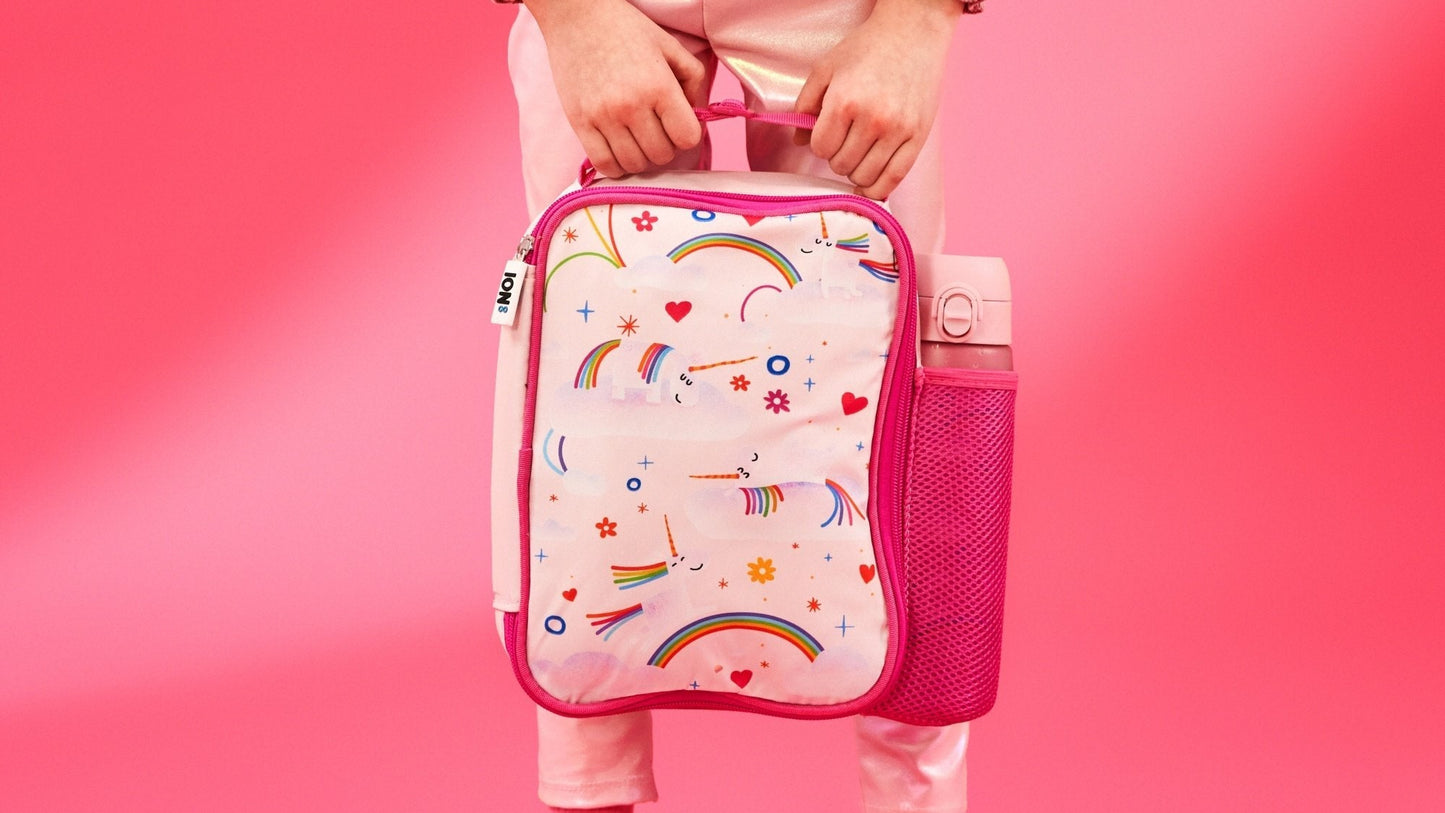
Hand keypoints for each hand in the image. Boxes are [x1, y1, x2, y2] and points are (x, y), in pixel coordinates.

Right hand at [528, 0, 708, 178]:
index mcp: (659, 86)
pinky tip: (619, 149)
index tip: (678, 125)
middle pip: (662, 155)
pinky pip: (604, 164)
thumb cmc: (626, 28)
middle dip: (665, 146)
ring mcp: (603, 117)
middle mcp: (631, 106)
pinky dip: (616, 165)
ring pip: (634, 165)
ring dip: (641, 158)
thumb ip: (693, 79)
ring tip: (637, 139)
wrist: (576, 14)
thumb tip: (697, 114)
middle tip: (657, 130)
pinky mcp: (579, 123)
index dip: (687, 135)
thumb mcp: (669, 46)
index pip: (688, 138)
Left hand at [794, 0, 960, 198]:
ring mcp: (898, 131)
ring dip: (855, 170)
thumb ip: (805, 104)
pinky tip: (869, 185)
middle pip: (841, 165)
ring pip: (864, 176)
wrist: (913, 32)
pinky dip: (877, 189)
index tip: (828, 131)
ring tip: (859, 152)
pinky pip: (893, 180)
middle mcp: (873, 119)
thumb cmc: (867, 48)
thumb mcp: (826, 69)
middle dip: (837, 155)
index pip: (820, 148)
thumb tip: (799, 141)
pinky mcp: (918, 137)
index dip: (820, 142)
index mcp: (845, 101)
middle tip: (846, 138)